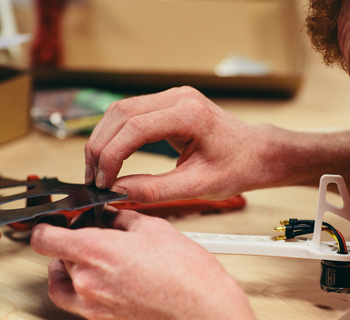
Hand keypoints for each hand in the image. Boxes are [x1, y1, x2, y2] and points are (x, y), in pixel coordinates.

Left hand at [30, 208, 257, 319]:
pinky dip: (90, 293)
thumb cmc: (187, 275)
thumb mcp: (156, 229)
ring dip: (73, 272)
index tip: (56, 225)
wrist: (204, 315)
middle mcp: (87, 282)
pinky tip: (113, 284)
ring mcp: (94, 308)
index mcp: (95, 251)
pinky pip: (84, 306)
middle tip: (96, 239)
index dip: (47, 228)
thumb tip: (111, 216)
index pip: (44, 239)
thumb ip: (123, 219)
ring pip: (65, 286)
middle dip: (73, 246)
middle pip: (58, 260)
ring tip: (94, 263)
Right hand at [85, 86, 284, 202]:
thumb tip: (118, 192)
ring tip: (98, 171)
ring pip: (120, 111)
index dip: (112, 155)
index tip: (103, 182)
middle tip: (93, 178)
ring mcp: (172, 97)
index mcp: (190, 113)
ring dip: (103, 140)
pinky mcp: (168, 104)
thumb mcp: (198, 187)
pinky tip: (111, 158)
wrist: (256, 153)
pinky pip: (130, 114)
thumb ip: (156, 190)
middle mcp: (178, 97)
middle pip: (121, 114)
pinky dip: (115, 135)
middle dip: (100, 147)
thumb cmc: (237, 167)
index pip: (136, 128)